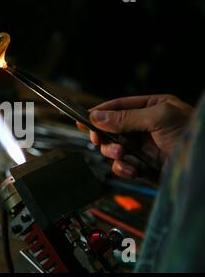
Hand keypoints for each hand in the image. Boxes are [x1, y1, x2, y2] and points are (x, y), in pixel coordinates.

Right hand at [77, 94, 193, 178]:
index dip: (100, 113)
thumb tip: (97, 116)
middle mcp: (146, 127)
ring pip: (114, 149)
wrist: (204, 169)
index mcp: (152, 108)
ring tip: (120, 154)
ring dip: (113, 153)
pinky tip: (131, 169)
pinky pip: (123, 167)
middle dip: (104, 136)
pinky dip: (123, 169)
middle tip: (98, 140)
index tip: (84, 119)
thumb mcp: (159, 118)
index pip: (119, 107)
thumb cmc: (192, 136)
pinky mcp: (144, 167)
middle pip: (111, 129)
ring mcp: (144, 148)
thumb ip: (126, 117)